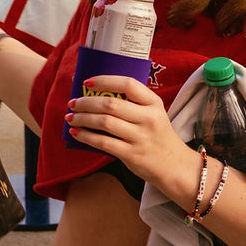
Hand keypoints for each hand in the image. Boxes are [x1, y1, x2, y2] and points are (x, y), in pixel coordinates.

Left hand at [65, 75, 191, 185]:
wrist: (174, 165)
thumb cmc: (157, 135)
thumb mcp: (154, 113)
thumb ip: (133, 103)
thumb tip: (95, 94)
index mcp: (153, 103)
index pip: (128, 84)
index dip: (104, 81)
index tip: (86, 82)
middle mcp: (148, 118)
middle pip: (111, 104)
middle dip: (86, 102)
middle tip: (73, 103)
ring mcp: (140, 137)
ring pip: (104, 122)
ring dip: (83, 119)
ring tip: (71, 118)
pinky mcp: (132, 154)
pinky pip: (104, 143)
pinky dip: (86, 136)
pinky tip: (77, 133)